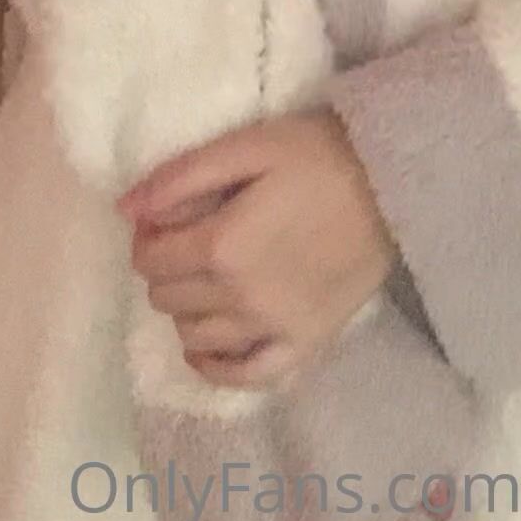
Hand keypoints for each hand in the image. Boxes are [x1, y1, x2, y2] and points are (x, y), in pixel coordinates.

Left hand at [117, 110, 399, 389]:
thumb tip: (125, 209)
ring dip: (188, 307)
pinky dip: (216, 365)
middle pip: (169, 298)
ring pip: (196, 336)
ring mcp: (275, 328)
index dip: (148, 237)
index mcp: (222, 246)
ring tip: (207, 277)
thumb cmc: (320, 153)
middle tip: (188, 240)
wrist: (395, 181)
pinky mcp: (306, 344)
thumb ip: (182, 178)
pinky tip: (209, 344)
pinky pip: (245, 376)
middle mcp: (241, 298)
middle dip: (166, 268)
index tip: (164, 219)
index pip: (151, 259)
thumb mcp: (248, 145)